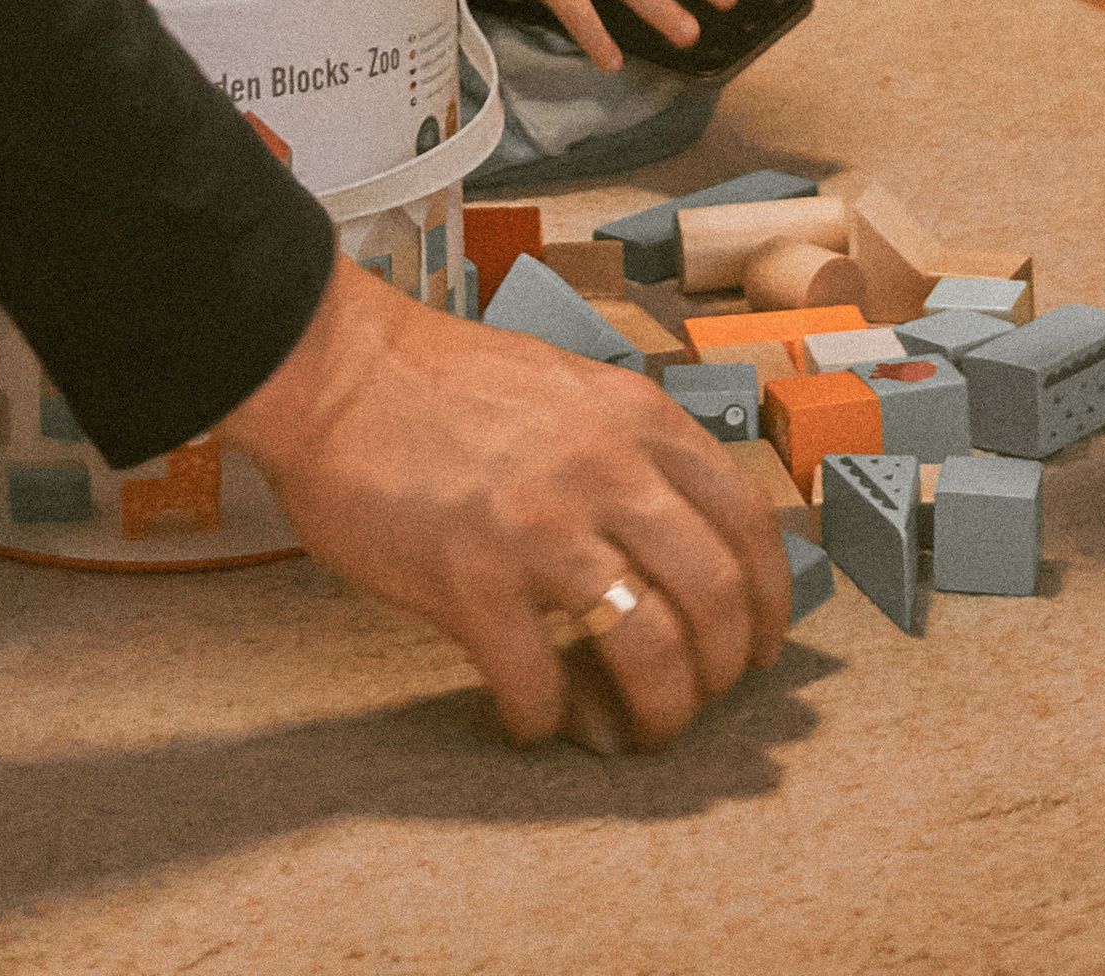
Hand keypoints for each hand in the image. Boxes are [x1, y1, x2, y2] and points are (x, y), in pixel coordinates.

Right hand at [220, 250, 789, 747]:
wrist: (334, 372)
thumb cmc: (439, 380)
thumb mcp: (568, 385)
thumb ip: (626, 445)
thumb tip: (674, 530)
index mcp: (635, 419)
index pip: (747, 520)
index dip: (769, 600)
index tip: (761, 644)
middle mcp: (606, 470)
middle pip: (717, 596)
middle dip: (722, 671)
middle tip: (699, 701)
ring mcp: (541, 527)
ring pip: (652, 648)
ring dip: (657, 712)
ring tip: (635, 733)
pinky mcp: (472, 581)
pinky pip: (539, 684)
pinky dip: (546, 720)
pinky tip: (534, 719)